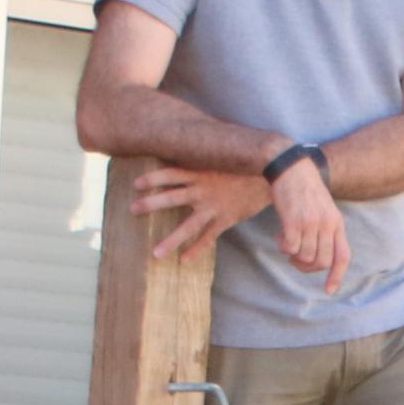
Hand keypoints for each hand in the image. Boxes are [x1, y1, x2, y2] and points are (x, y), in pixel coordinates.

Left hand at [131, 161, 266, 259]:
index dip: (152, 178)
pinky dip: (196, 249)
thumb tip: (192, 144)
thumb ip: (206, 157)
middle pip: (171, 197)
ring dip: (170, 240)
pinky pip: (208, 238)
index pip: (170, 173)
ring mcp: (213, 207)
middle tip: (131, 210)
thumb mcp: (223, 156)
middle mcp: (202, 190)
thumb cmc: (245, 165)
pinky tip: (184, 259)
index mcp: (200, 172)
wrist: (272, 175)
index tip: (135, 184)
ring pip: (187, 226)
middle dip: (150, 204)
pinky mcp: (225, 219)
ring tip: (155, 253)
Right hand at [267, 153, 347, 290]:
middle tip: (294, 258)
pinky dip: (283, 246)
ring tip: (286, 241)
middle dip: (306, 267)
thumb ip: (325, 229)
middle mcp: (327, 224)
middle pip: (321, 262)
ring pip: (304, 256)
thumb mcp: (323, 208)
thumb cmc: (304, 188)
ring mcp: (311, 223)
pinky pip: (290, 248)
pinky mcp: (294, 220)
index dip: (336, 276)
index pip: (342, 256)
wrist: (291, 167)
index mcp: (337, 223)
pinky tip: (279, 234)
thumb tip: (314, 257)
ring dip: (292, 255)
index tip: (328, 290)